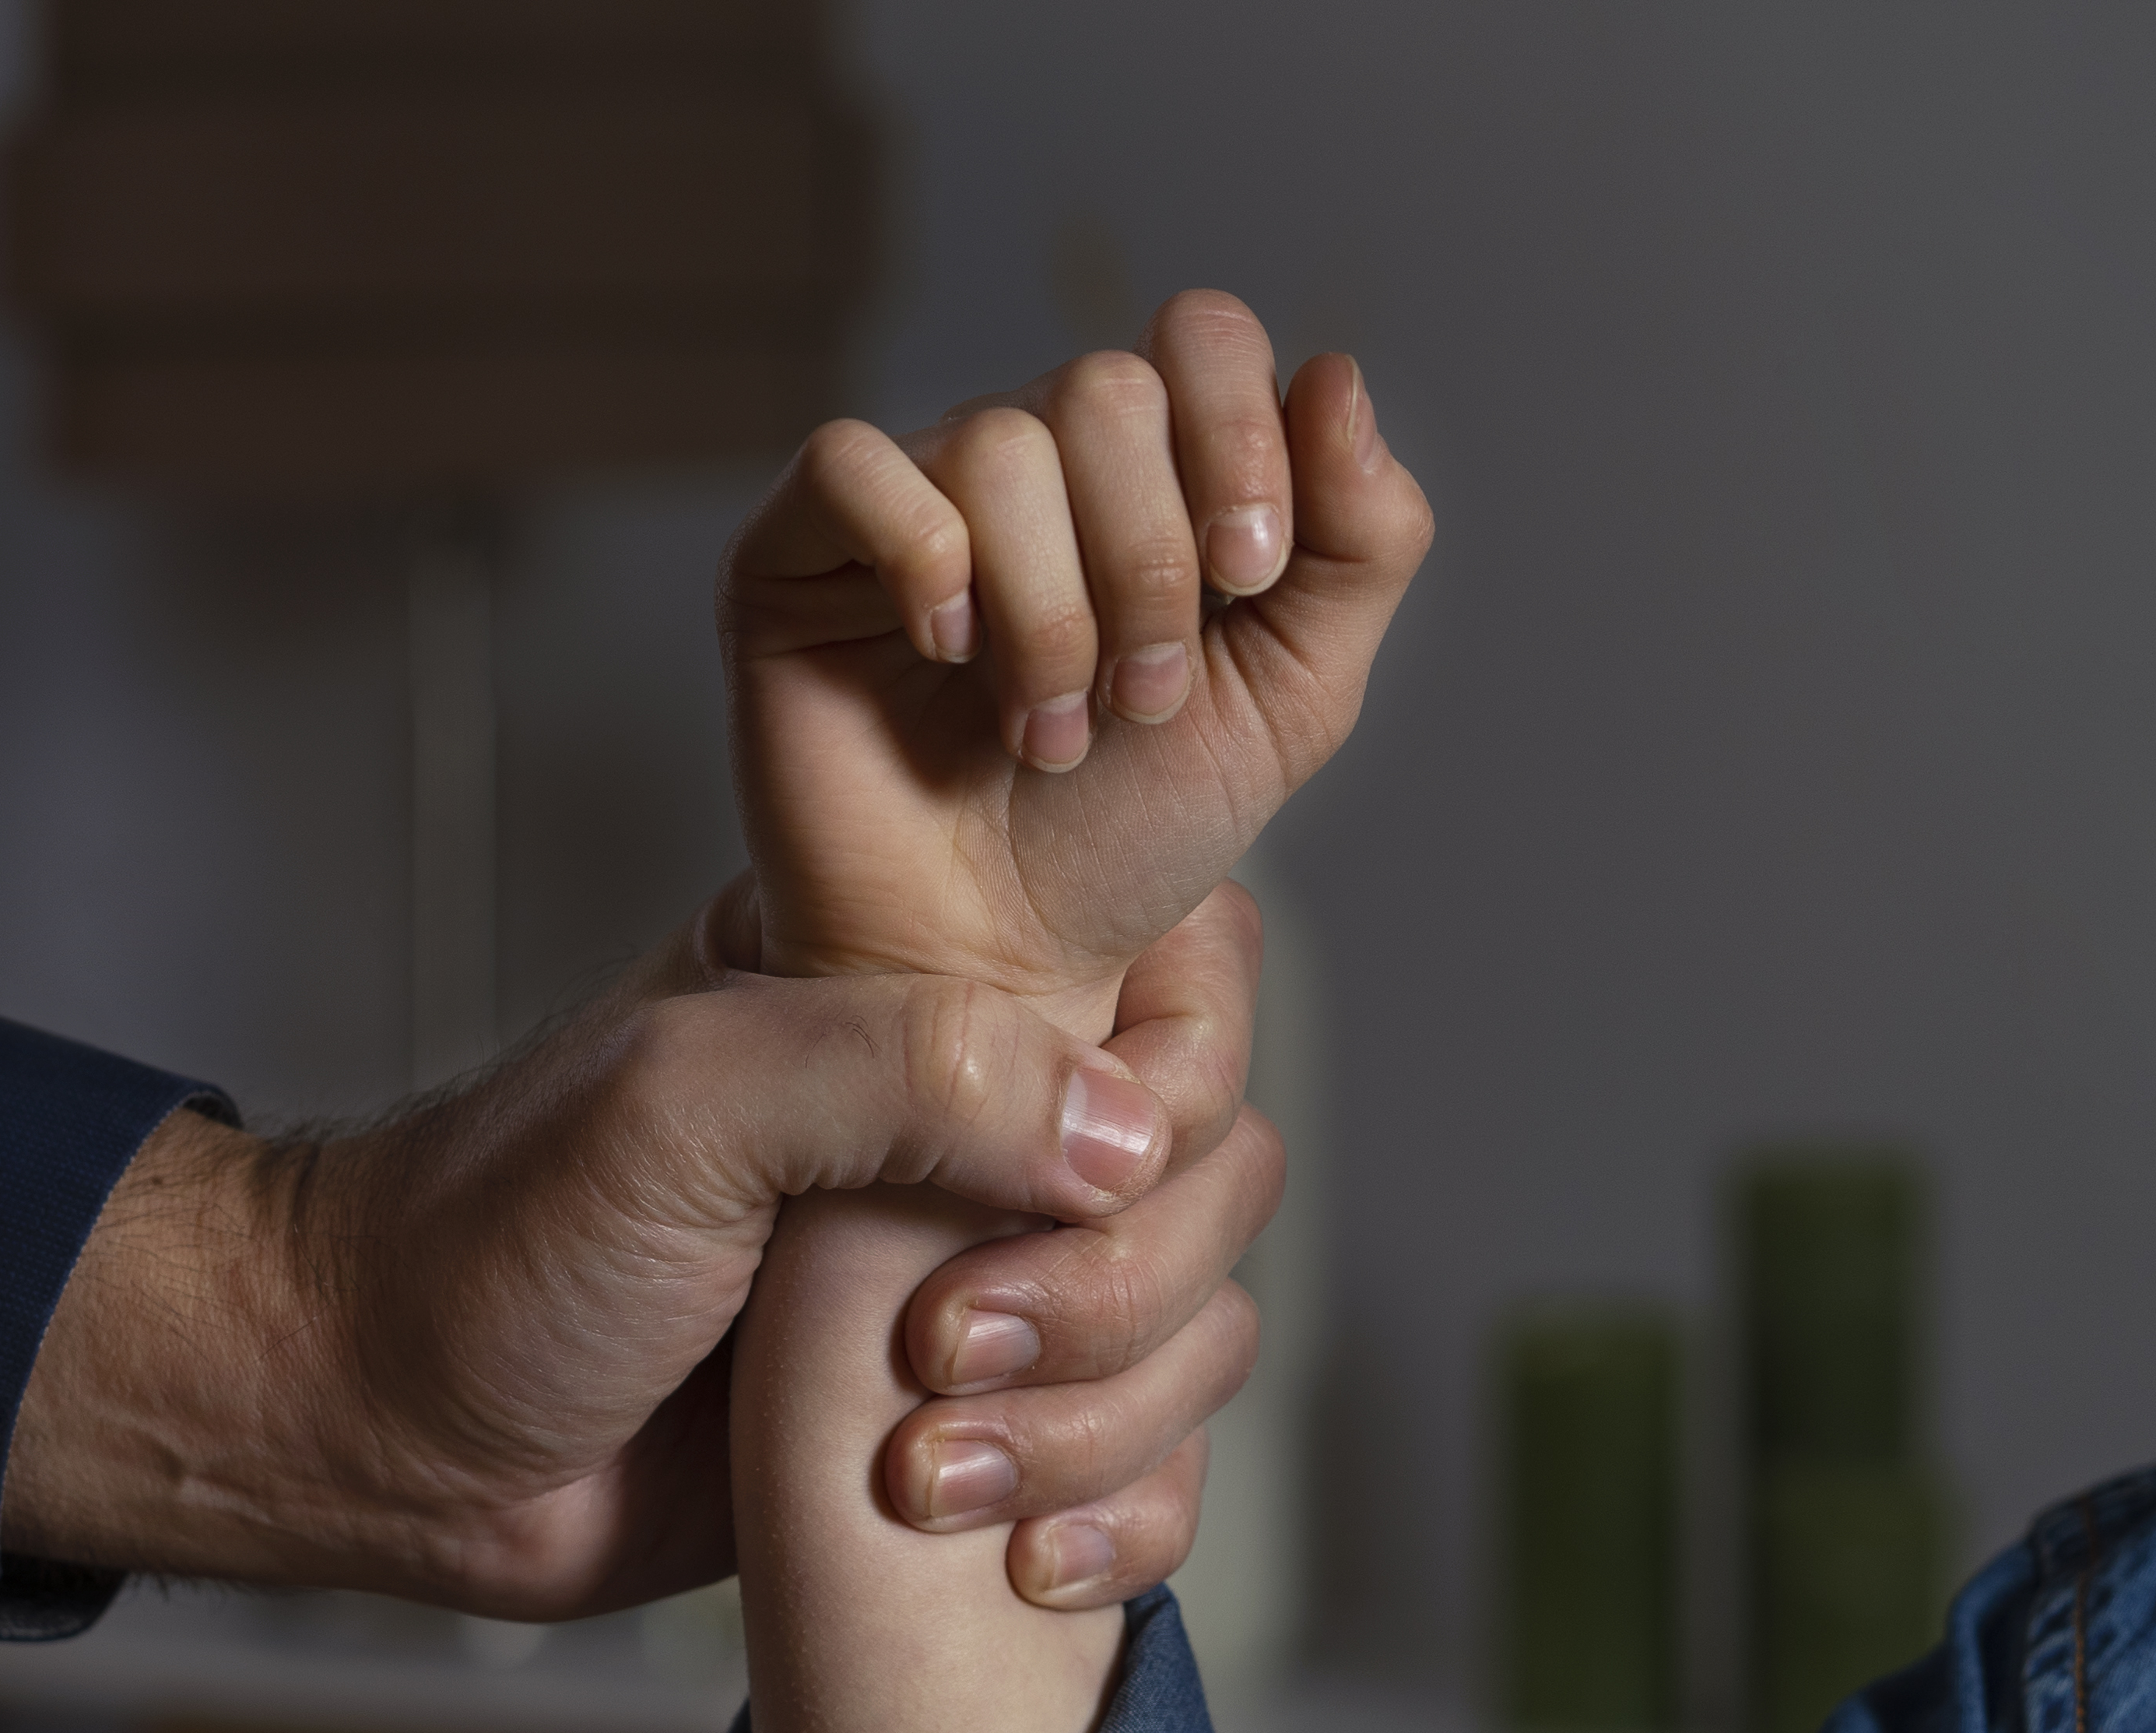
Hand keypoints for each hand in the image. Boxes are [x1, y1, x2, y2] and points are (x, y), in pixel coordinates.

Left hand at [0, 883, 1274, 1617]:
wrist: (389, 1435)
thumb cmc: (493, 1244)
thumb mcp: (680, 1100)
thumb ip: (904, 1070)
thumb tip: (1127, 1135)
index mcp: (918, 989)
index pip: (1175, 980)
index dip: (1166, 1086)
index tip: (1060, 1177)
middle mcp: (972, 1127)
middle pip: (1214, 1177)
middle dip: (1116, 1292)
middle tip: (941, 1350)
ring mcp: (980, 1283)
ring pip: (1196, 1335)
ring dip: (1100, 1426)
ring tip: (923, 1476)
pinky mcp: (968, 1434)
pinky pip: (1145, 1472)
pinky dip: (1122, 1522)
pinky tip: (1023, 1562)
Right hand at [723, 293, 1432, 1007]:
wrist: (996, 969)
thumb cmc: (1125, 839)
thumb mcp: (1293, 698)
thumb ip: (1361, 544)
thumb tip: (1337, 374)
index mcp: (1147, 471)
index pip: (1197, 339)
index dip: (1239, 436)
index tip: (1247, 578)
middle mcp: (1027, 463)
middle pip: (1105, 388)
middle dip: (1148, 563)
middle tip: (1138, 702)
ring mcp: (908, 500)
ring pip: (998, 443)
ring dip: (1050, 613)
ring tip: (1044, 733)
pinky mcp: (794, 552)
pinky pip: (853, 465)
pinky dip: (924, 561)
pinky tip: (945, 656)